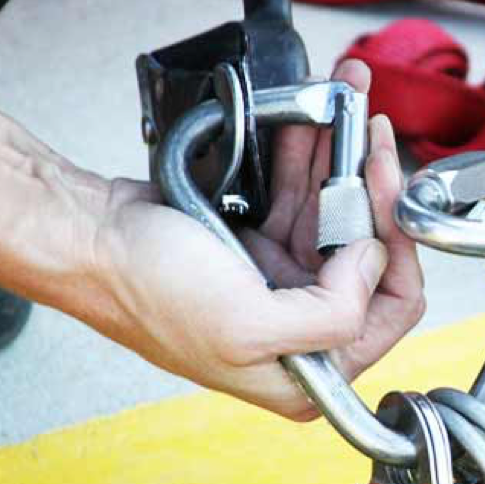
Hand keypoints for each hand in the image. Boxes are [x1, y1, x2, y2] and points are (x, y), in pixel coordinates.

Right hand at [93, 60, 423, 420]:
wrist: (88, 240)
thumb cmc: (148, 292)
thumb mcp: (246, 326)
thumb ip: (333, 314)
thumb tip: (373, 264)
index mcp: (309, 372)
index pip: (394, 310)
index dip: (396, 248)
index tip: (379, 190)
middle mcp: (304, 333)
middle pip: (371, 253)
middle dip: (373, 187)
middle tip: (369, 134)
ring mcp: (286, 285)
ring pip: (340, 216)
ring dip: (345, 161)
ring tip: (348, 110)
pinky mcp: (265, 246)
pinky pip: (305, 198)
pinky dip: (310, 160)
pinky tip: (314, 124)